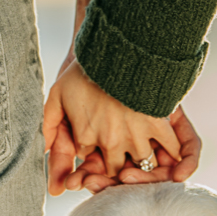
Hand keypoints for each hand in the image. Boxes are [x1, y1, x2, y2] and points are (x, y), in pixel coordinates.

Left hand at [44, 59, 183, 194]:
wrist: (113, 46)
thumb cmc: (83, 70)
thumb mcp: (56, 97)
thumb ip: (47, 128)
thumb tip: (43, 155)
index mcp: (85, 138)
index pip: (89, 160)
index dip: (92, 154)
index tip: (94, 146)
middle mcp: (110, 142)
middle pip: (115, 168)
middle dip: (115, 167)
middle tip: (119, 157)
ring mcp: (134, 136)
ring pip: (142, 162)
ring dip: (142, 161)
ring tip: (141, 152)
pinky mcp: (156, 124)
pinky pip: (169, 148)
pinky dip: (173, 155)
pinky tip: (172, 157)